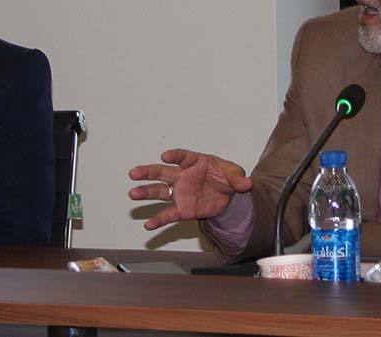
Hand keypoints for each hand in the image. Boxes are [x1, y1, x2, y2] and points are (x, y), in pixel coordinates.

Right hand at [128, 148, 252, 229]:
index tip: (165, 156)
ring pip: (160, 192)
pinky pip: (168, 214)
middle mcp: (182, 176)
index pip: (182, 157)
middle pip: (162, 172)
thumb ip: (238, 179)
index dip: (174, 155)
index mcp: (194, 162)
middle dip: (148, 172)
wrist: (227, 195)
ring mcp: (180, 193)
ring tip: (133, 194)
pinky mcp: (182, 209)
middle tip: (134, 173)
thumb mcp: (235, 175)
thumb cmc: (226, 178)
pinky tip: (148, 225)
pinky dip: (159, 220)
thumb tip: (247, 184)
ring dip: (146, 193)